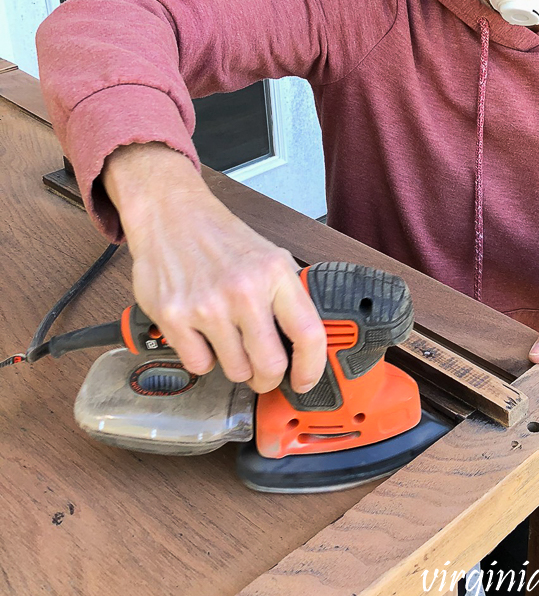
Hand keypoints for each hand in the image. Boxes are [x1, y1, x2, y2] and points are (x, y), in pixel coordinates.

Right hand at [102, 143, 326, 393]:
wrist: (170, 213)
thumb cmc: (221, 238)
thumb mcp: (269, 257)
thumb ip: (286, 297)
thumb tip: (305, 344)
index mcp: (275, 273)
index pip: (309, 333)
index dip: (311, 368)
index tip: (305, 381)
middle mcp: (244, 290)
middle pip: (270, 365)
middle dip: (268, 378)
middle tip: (263, 373)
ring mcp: (208, 305)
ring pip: (235, 371)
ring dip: (235, 366)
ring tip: (228, 339)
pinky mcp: (174, 316)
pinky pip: (199, 365)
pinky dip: (203, 358)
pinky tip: (202, 333)